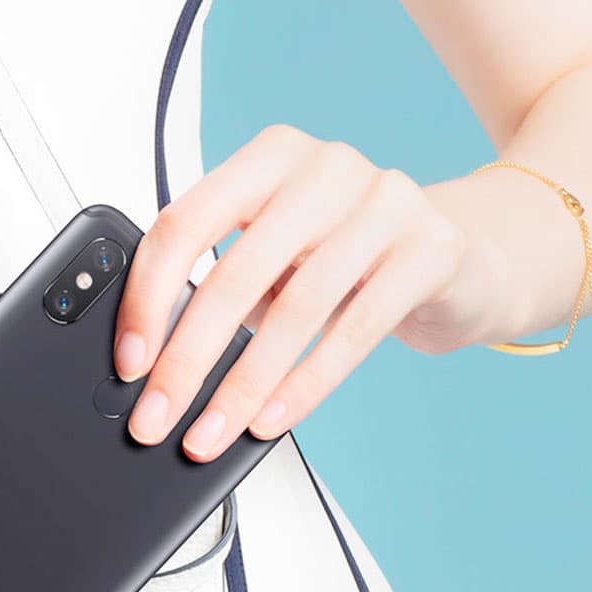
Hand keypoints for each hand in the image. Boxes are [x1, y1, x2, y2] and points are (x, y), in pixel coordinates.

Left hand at [114, 124, 504, 459]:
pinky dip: (304, 384)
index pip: (184, 224)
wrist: (462, 261)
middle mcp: (325, 167)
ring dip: (242, 385)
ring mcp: (385, 201)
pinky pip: (354, 331)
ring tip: (211, 433)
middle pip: (233, 274)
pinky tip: (271, 418)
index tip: (130, 361)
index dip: (148, 299)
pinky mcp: (431, 247)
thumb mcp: (274, 257)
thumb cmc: (347, 260)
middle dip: (187, 360)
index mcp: (268, 159)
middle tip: (157, 417)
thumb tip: (148, 363)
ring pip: (294, 309)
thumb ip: (218, 284)